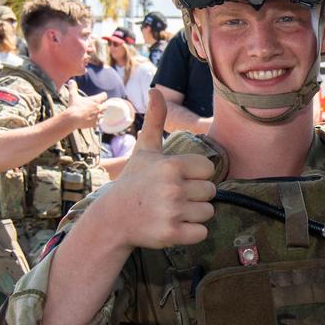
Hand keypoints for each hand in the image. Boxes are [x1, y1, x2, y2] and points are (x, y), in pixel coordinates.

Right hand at [64, 82, 107, 129]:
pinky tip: (93, 121)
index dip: (102, 95)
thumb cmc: (74, 106)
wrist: (73, 119)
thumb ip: (73, 88)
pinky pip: (100, 122)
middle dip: (102, 105)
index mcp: (96, 100)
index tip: (100, 96)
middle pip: (106, 106)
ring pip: (103, 115)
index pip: (104, 95)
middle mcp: (99, 108)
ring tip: (95, 114)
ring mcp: (98, 116)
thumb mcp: (73, 96)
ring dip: (100, 114)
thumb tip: (71, 81)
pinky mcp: (96, 123)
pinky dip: (97, 122)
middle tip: (97, 106)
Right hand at [105, 89, 215, 248]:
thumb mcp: (145, 150)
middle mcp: (173, 188)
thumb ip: (157, 120)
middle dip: (195, 196)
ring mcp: (172, 212)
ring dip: (194, 214)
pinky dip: (191, 233)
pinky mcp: (171, 234)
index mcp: (171, 165)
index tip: (177, 179)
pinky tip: (173, 225)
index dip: (196, 176)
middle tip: (173, 197)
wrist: (114, 217)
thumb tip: (156, 89)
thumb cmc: (134, 181)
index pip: (209, 170)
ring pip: (208, 212)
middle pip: (210, 192)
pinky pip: (202, 233)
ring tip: (172, 210)